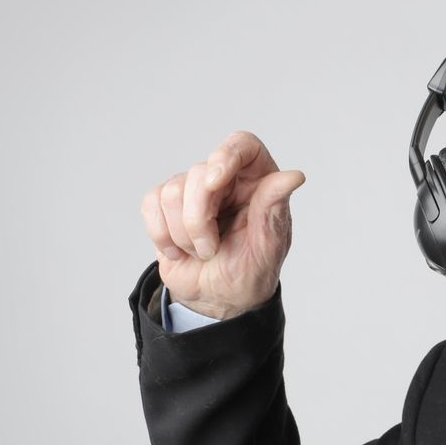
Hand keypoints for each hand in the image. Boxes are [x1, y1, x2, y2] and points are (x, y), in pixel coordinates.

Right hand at [139, 130, 305, 319]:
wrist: (219, 299)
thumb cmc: (249, 272)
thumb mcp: (268, 247)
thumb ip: (274, 208)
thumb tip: (294, 176)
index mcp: (258, 183)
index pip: (243, 145)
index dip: (225, 156)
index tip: (215, 182)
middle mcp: (226, 179)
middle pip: (199, 173)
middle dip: (199, 219)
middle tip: (211, 250)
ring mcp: (193, 190)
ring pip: (172, 190)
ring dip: (183, 233)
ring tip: (201, 253)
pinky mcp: (165, 204)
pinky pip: (151, 204)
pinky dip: (162, 234)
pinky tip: (179, 251)